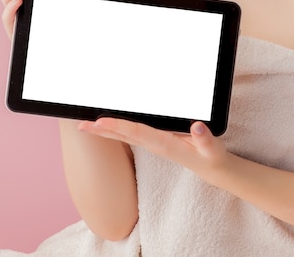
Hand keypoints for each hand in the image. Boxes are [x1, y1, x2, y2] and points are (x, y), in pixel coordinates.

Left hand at [79, 118, 229, 187]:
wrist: (213, 170)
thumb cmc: (212, 158)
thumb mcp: (213, 150)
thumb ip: (206, 140)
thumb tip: (197, 127)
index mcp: (166, 145)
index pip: (138, 133)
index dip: (119, 127)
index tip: (100, 122)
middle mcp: (155, 144)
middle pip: (124, 136)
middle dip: (102, 131)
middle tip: (80, 124)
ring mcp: (154, 144)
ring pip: (125, 136)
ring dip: (105, 131)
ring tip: (86, 124)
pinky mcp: (155, 142)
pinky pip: (132, 135)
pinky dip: (117, 129)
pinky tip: (108, 125)